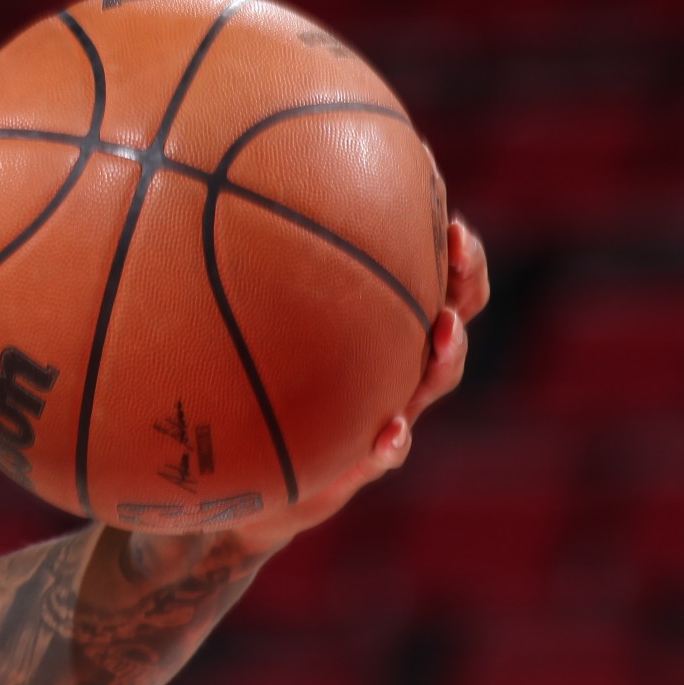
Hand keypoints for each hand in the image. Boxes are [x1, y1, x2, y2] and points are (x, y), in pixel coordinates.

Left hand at [219, 218, 489, 553]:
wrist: (259, 477)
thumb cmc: (263, 388)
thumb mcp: (264, 332)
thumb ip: (261, 282)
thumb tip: (218, 207)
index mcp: (382, 329)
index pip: (436, 283)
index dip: (456, 255)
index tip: (450, 223)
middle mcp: (397, 365)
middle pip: (452, 320)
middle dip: (465, 284)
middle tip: (459, 253)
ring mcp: (390, 409)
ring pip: (435, 380)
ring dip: (446, 355)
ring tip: (444, 329)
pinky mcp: (366, 457)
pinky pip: (388, 451)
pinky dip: (392, 442)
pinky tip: (391, 430)